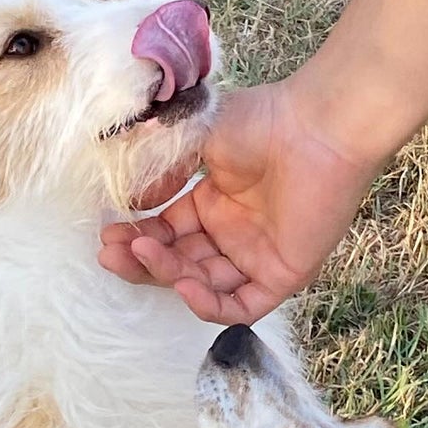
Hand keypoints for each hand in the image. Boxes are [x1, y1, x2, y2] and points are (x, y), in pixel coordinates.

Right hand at [100, 80, 379, 323]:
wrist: (319, 125)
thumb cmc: (264, 121)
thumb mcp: (197, 141)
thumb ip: (162, 174)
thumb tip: (133, 205)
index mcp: (215, 204)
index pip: (168, 234)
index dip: (137, 238)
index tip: (108, 234)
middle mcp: (234, 235)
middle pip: (179, 263)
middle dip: (142, 260)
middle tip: (111, 252)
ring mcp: (258, 257)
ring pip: (203, 285)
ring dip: (167, 275)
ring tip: (140, 253)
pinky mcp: (284, 275)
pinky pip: (241, 307)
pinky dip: (209, 305)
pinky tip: (182, 284)